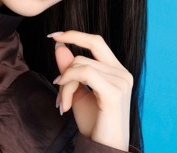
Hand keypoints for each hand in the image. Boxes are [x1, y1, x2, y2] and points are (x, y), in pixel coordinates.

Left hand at [48, 31, 132, 150]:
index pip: (96, 42)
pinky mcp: (114, 93)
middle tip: (55, 86)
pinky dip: (68, 84)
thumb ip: (70, 68)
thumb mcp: (77, 91)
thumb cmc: (93, 123)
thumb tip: (59, 46)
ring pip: (80, 65)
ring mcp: (121, 82)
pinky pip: (83, 74)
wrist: (102, 149)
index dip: (75, 35)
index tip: (53, 35)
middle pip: (84, 55)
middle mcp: (122, 73)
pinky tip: (65, 102)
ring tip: (62, 103)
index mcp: (116, 70)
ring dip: (65, 84)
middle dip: (66, 69)